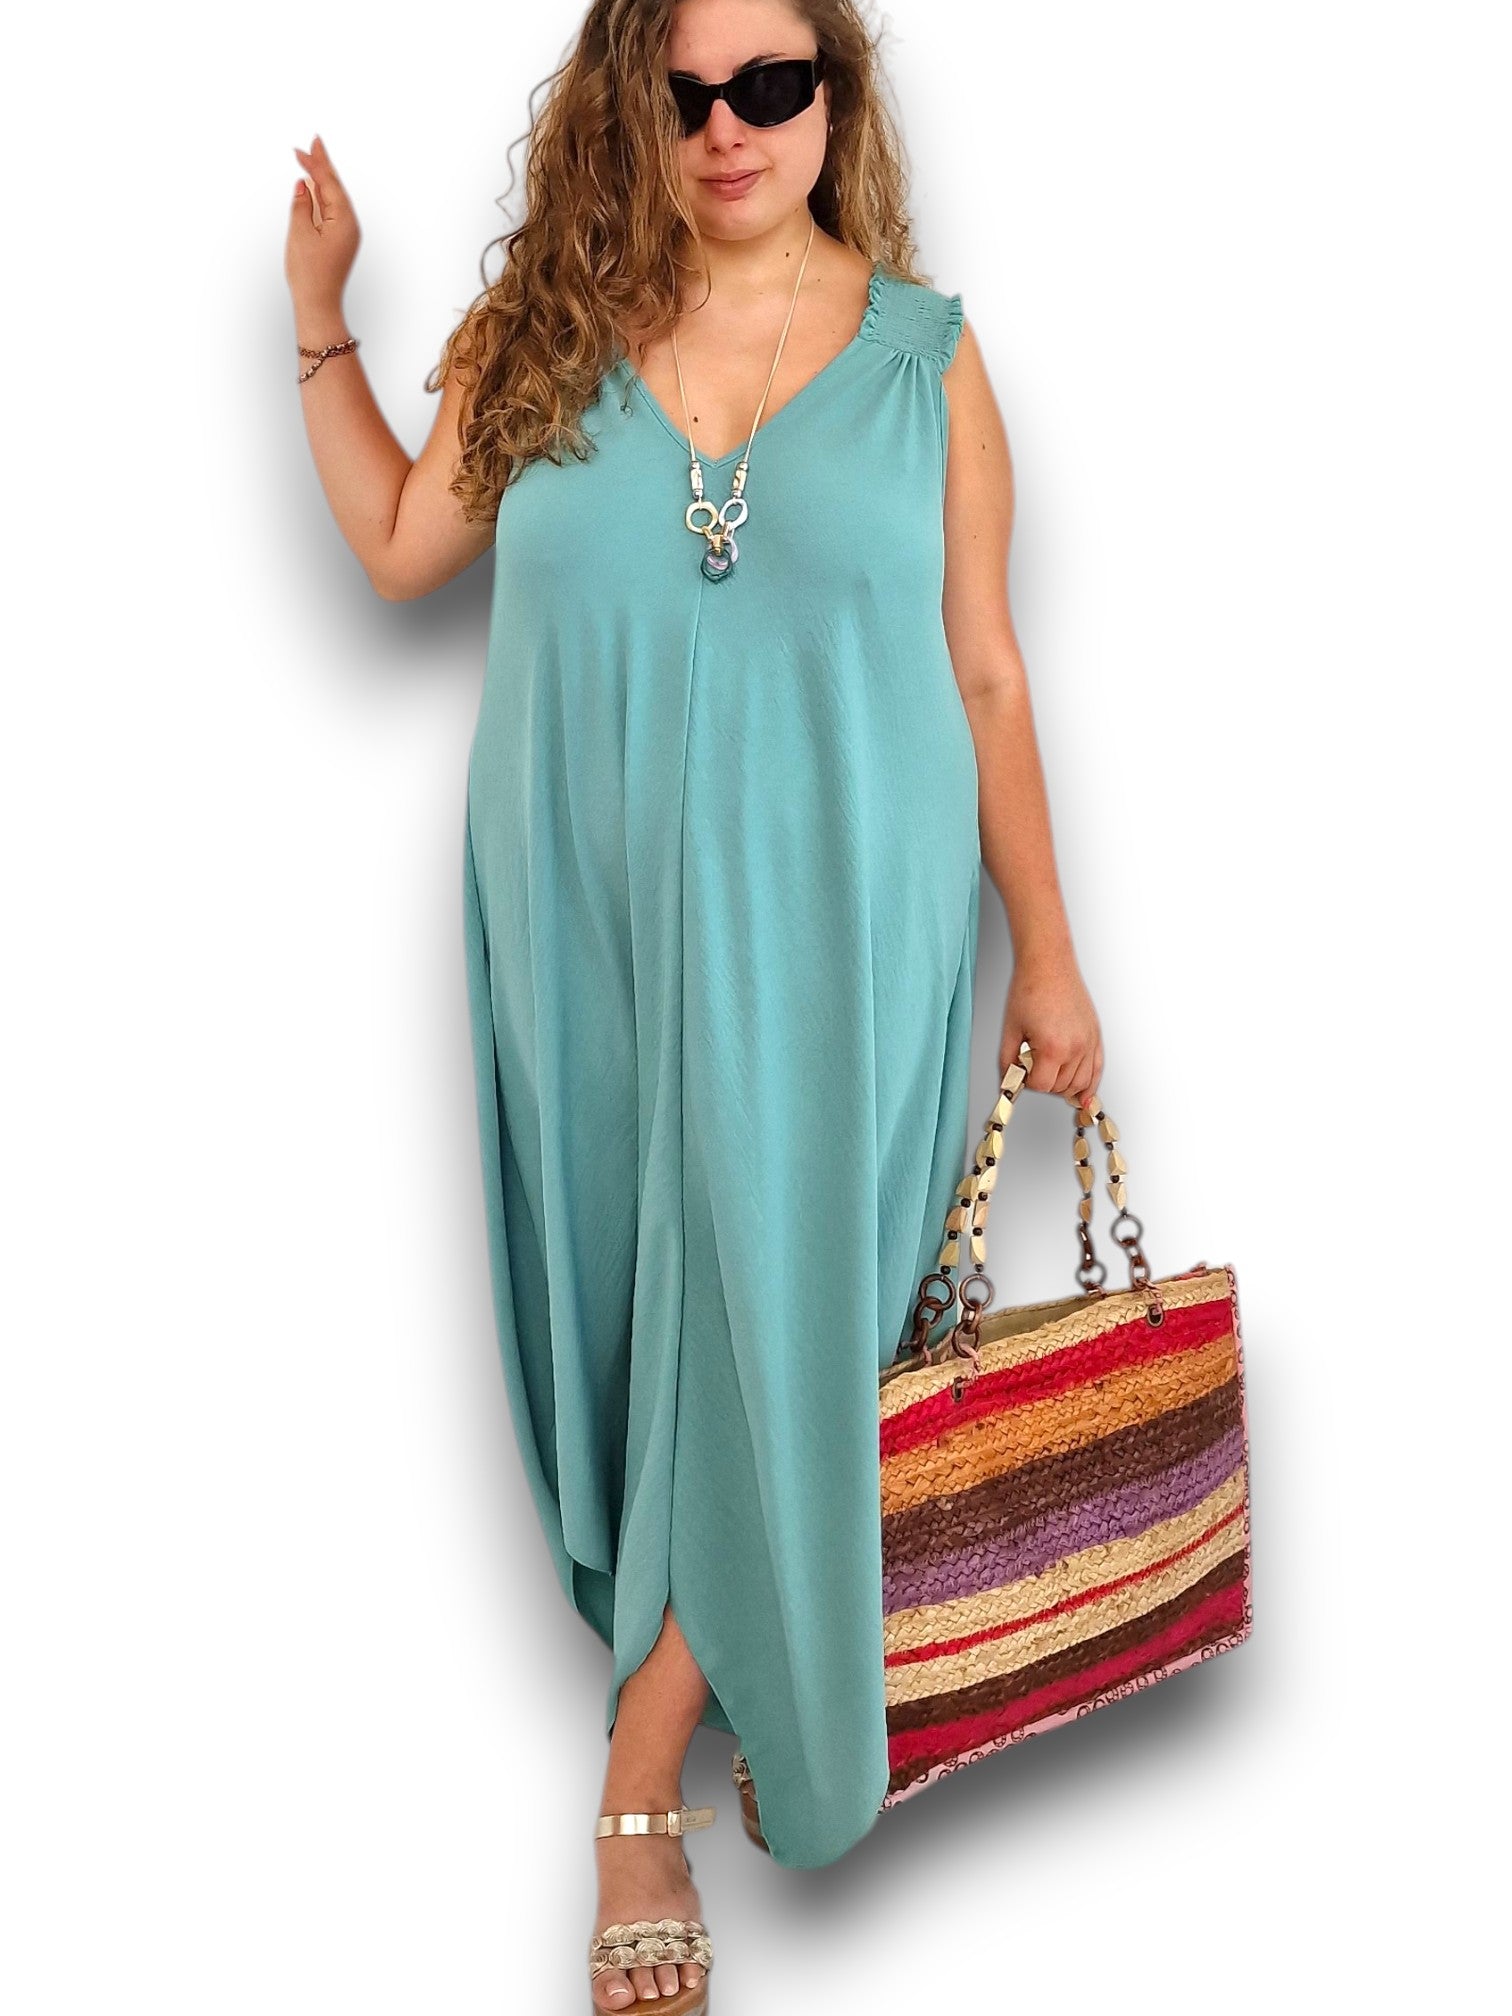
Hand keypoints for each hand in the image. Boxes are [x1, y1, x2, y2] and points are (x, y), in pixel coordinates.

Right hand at [285, 134, 360, 308]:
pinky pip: (331, 211)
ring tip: (315, 157)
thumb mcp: (299, 233)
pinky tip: (316, 187)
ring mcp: (346, 234)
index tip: (299, 149)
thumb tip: (304, 185)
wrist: (318, 305)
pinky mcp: (340, 242)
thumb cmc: (309, 274)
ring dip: (322, 178)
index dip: (314, 164)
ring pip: (333, 198)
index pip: (328, 183)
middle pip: (335, 187)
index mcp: (344, 219)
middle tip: (315, 141)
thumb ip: (301, 204)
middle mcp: (350, 225)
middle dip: (323, 164)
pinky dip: (322, 196)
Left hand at [999, 947, 1102, 1108]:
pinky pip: (1097, 1070)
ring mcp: (1089, 1043)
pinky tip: (1084, 1095)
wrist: (1049, 966)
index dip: (1028, 1082)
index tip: (1022, 1071)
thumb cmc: (1030, 990)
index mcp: (1053, 1048)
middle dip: (1045, 1082)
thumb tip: (1007, 1084)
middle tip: (1033, 1066)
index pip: (1042, 1086)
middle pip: (1062, 1088)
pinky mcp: (1095, 1037)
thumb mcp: (1010, 1030)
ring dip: (1064, 1085)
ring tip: (1051, 1072)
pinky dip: (1090, 1085)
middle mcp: (1076, 1048)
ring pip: (1081, 1084)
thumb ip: (1007, 1062)